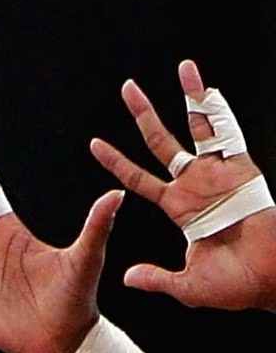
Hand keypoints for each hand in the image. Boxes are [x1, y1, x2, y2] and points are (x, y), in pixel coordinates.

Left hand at [89, 58, 275, 309]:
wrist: (271, 280)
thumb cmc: (236, 285)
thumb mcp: (187, 285)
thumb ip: (157, 278)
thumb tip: (128, 277)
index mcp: (180, 208)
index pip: (138, 178)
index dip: (116, 162)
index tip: (94, 144)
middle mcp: (196, 184)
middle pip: (162, 141)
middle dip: (143, 115)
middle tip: (127, 87)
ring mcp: (218, 174)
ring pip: (198, 128)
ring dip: (190, 97)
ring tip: (182, 67)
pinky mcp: (242, 170)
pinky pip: (229, 135)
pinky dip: (219, 111)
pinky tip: (207, 89)